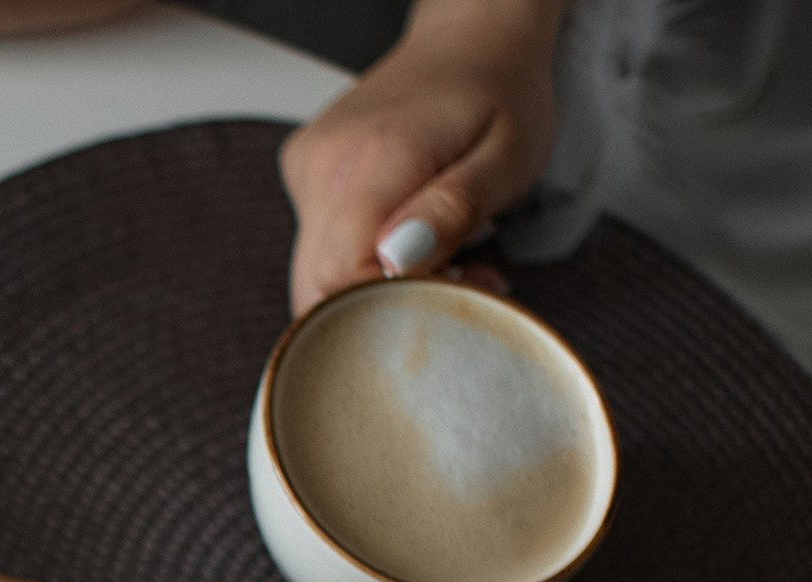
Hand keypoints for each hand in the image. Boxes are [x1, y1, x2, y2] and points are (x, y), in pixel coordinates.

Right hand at [280, 0, 563, 317]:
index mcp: (373, 159)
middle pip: (316, 288)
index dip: (388, 306)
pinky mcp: (303, 177)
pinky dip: (363, 261)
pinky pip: (319, 247)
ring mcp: (305, 171)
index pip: (340, 276)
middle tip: (454, 280)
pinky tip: (409, 236)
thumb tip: (399, 262)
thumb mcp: (508, 155)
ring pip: (315, 276)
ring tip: (442, 258)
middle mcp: (323, 167)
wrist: (469, 40)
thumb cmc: (499, 94)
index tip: (447, 291)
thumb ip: (454, 208)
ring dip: (375, 288)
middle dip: (382, 310)